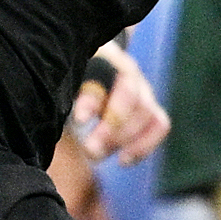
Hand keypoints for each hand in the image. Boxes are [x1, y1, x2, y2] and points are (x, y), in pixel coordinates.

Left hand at [71, 39, 169, 164]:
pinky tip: (123, 160)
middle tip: (89, 149)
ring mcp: (142, 89)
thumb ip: (69, 96)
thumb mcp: (62, 83)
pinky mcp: (149, 108)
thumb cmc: (66, 79)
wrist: (85, 69)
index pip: (104, 75)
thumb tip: (75, 117)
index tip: (80, 121)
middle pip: (132, 97)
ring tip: (96, 155)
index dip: (96, 99)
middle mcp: (127, 72)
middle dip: (112, 127)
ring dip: (125, 139)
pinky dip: (144, 145)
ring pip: (148, 113)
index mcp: (103, 59)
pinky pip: (159, 125)